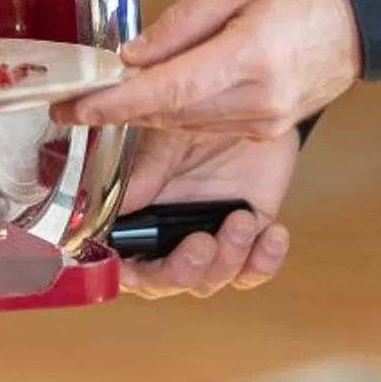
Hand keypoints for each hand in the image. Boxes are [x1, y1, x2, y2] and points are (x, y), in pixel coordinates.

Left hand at [57, 0, 361, 135]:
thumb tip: (134, 55)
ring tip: (108, 95)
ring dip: (145, 111)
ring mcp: (265, 121)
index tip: (74, 109)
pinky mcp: (267, 130)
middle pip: (169, 113)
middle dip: (117, 109)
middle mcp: (258, 99)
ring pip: (184, 124)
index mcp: (250, 56)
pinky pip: (207, 124)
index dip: (114, 104)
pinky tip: (158, 95)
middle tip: (72, 102)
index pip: (166, 90)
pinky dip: (176, 112)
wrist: (364, 16)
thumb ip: (182, 20)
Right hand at [112, 126, 299, 298]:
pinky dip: (264, 261)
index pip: (123, 259)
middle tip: (202, 244)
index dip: (124, 273)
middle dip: (182, 272)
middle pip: (164, 281)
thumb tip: (107, 206)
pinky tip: (273, 234)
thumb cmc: (202, 113)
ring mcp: (212, 236)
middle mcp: (172, 231)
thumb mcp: (168, 139)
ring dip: (227, 258)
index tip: (134, 270)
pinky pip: (254, 270)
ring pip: (210, 280)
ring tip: (243, 220)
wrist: (259, 100)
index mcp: (143, 210)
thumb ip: (143, 174)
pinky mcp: (251, 237)